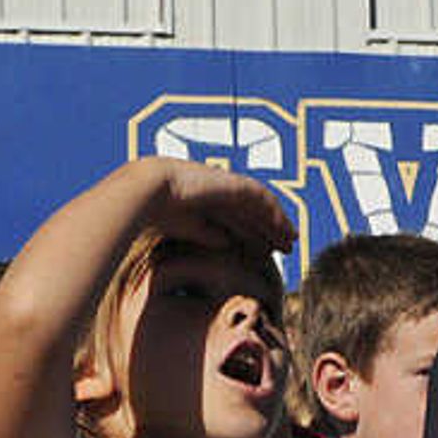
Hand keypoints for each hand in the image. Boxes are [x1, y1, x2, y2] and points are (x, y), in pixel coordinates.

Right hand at [143, 157, 299, 256]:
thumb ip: (206, 234)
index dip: (251, 235)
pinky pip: (261, 199)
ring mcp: (226, 184)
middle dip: (268, 230)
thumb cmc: (155, 214)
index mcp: (204, 200)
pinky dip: (275, 214)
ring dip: (276, 223)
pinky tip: (285, 230)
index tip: (265, 254)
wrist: (147, 192)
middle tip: (286, 248)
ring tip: (291, 242)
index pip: (234, 219)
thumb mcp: (186, 229)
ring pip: (259, 206)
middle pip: (250, 212)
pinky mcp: (233, 184)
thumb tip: (227, 243)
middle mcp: (218, 190)